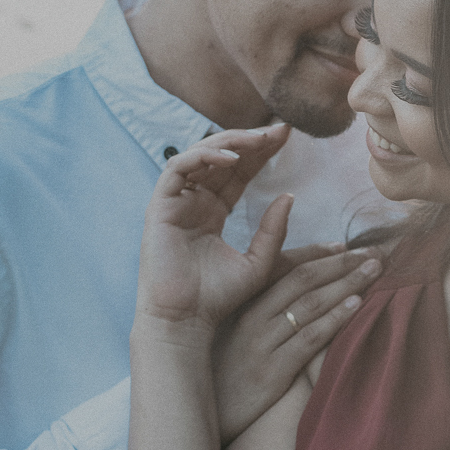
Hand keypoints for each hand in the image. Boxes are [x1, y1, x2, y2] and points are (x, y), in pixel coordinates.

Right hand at [136, 126, 290, 327]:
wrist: (187, 321)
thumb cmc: (218, 298)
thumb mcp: (258, 262)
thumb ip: (274, 230)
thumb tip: (290, 196)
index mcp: (214, 211)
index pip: (239, 172)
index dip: (261, 152)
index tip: (287, 136)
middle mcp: (194, 201)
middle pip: (222, 158)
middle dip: (250, 140)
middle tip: (280, 128)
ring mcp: (175, 202)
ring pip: (199, 155)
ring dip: (230, 142)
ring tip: (259, 139)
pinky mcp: (159, 206)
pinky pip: (178, 168)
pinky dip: (203, 158)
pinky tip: (231, 160)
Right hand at [213, 246, 382, 444]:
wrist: (204, 416)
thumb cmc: (222, 373)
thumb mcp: (235, 333)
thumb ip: (262, 311)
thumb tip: (300, 294)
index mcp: (244, 301)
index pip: (284, 266)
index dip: (316, 253)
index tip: (345, 246)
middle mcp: (252, 315)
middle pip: (303, 279)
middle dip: (341, 263)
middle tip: (373, 254)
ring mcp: (262, 342)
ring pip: (310, 303)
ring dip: (346, 284)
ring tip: (375, 271)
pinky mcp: (271, 371)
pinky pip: (309, 339)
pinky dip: (334, 319)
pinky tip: (357, 306)